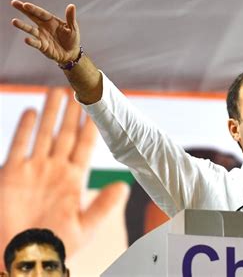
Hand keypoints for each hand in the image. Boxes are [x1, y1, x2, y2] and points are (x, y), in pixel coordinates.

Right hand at [0, 88, 128, 267]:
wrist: (24, 255)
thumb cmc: (56, 244)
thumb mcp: (86, 226)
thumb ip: (104, 205)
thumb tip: (125, 186)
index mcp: (75, 178)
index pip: (86, 145)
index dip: (92, 126)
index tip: (99, 107)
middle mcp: (56, 169)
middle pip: (66, 134)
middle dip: (72, 113)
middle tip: (78, 90)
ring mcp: (35, 169)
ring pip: (45, 134)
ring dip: (51, 113)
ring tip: (58, 92)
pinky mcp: (13, 174)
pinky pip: (20, 145)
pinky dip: (25, 128)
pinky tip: (32, 111)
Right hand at [11, 0, 80, 64]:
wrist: (71, 54)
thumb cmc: (71, 39)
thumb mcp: (73, 28)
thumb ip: (70, 17)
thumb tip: (71, 6)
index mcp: (51, 21)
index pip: (41, 13)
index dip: (34, 9)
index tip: (26, 5)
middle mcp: (44, 27)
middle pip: (32, 17)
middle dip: (23, 10)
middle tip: (14, 3)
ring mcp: (42, 36)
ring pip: (31, 30)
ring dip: (23, 26)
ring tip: (14, 21)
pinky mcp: (42, 46)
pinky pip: (36, 43)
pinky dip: (32, 42)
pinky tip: (27, 39)